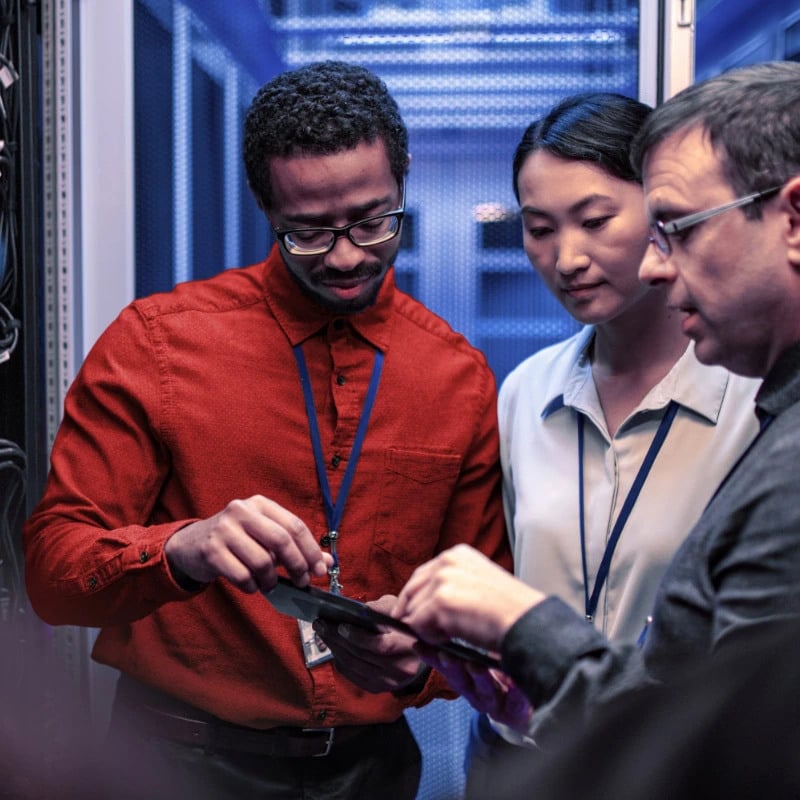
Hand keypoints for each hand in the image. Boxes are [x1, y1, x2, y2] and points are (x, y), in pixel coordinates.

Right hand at [164, 495, 331, 592]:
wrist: (190, 545)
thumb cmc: (236, 541)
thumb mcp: (265, 537)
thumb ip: (296, 547)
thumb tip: (327, 562)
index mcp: (260, 504)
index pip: (294, 525)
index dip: (311, 550)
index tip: (320, 570)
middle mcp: (241, 511)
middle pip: (281, 540)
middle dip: (297, 565)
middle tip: (301, 582)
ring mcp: (224, 529)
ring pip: (262, 561)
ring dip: (271, 580)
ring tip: (270, 584)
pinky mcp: (211, 550)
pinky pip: (242, 576)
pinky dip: (252, 586)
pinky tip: (251, 585)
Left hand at [312, 595, 427, 693]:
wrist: (417, 655)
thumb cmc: (406, 628)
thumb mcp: (399, 612)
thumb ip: (382, 609)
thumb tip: (360, 610)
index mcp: (409, 648)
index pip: (381, 646)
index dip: (359, 637)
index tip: (341, 625)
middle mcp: (399, 670)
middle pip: (362, 656)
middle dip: (338, 638)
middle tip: (322, 624)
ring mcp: (388, 682)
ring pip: (354, 666)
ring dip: (334, 648)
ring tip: (323, 632)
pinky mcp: (378, 688)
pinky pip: (352, 675)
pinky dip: (340, 660)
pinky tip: (333, 646)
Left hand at [394, 544, 544, 652]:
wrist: (526, 622)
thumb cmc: (509, 610)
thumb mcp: (479, 583)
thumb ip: (453, 584)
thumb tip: (421, 603)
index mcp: (457, 553)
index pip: (422, 574)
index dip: (416, 597)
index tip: (410, 614)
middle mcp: (447, 560)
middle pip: (412, 590)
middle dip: (414, 612)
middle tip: (422, 631)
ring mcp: (442, 580)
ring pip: (414, 610)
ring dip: (426, 627)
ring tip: (451, 634)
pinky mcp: (440, 602)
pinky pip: (418, 626)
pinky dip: (431, 638)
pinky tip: (452, 638)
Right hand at [416, 643, 532, 733]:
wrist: (527, 708)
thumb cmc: (498, 679)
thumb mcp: (475, 662)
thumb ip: (460, 643)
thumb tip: (438, 617)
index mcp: (466, 680)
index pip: (445, 666)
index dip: (431, 657)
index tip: (420, 645)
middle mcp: (477, 693)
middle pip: (461, 681)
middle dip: (452, 667)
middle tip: (446, 654)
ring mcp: (496, 702)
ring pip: (484, 691)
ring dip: (478, 678)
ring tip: (476, 665)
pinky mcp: (516, 710)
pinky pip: (515, 701)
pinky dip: (514, 692)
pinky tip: (515, 683)